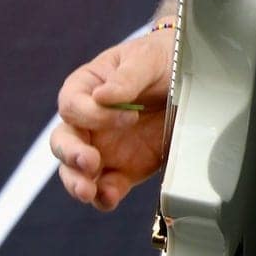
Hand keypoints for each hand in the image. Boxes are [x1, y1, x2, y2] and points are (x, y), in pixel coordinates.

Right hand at [51, 32, 171, 211]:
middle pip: (63, 142)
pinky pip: (106, 188)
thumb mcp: (148, 58)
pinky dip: (105, 196)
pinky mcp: (123, 170)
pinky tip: (111, 197)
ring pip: (75, 172)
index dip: (93, 114)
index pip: (72, 106)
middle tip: (89, 161)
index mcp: (86, 88)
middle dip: (71, 154)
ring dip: (77, 183)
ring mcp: (103, 148)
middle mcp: (88, 122)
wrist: (191, 79)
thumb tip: (102, 97)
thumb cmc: (160, 61)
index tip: (131, 115)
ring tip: (88, 191)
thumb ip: (127, 77)